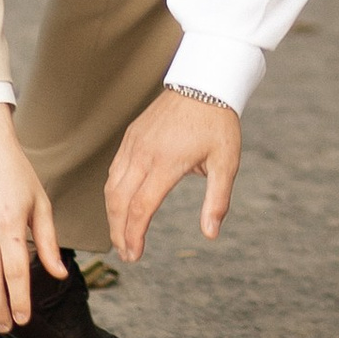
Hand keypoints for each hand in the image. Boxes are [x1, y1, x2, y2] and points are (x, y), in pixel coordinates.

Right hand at [106, 89, 241, 261]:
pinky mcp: (131, 135)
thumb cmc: (218, 122)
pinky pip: (114, 169)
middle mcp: (144, 153)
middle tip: (126, 254)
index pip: (141, 207)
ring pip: (111, 186)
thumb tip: (210, 234)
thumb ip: (217, 200)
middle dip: (118, 231)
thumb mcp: (226, 162)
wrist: (204, 81)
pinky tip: (120, 204)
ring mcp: (134, 143)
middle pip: (119, 201)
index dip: (134, 235)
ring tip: (121, 235)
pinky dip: (113, 192)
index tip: (134, 255)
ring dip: (112, 214)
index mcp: (166, 162)